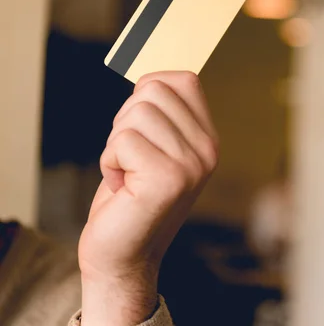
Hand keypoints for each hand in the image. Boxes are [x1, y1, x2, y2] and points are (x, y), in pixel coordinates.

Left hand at [78, 71, 217, 325]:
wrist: (123, 253)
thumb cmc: (131, 195)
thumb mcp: (155, 147)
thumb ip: (161, 113)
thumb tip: (148, 77)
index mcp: (209, 138)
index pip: (182, 79)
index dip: (147, 94)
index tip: (141, 130)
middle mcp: (209, 149)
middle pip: (153, 90)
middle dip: (126, 119)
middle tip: (131, 157)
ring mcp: (192, 165)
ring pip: (136, 113)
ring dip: (116, 144)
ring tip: (128, 173)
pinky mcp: (168, 180)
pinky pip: (122, 141)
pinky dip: (109, 162)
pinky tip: (123, 187)